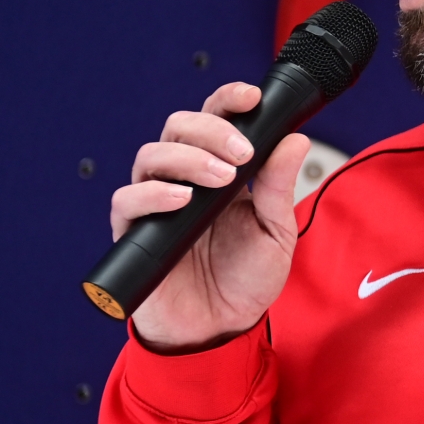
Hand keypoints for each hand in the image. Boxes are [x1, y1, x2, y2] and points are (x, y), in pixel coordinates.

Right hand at [113, 82, 311, 352]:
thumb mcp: (276, 232)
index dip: (227, 101)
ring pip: (152, 156)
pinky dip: (153, 193)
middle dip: (211, 130)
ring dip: (187, 159)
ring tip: (219, 178)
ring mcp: (156, 202)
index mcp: (221, 171)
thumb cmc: (246, 279)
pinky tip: (182, 199)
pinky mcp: (133, 231)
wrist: (221, 328)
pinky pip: (128, 200)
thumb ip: (279, 187)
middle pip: (179, 127)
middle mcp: (184, 179)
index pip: (216, 121)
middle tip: (241, 153)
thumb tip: (295, 139)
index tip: (251, 96)